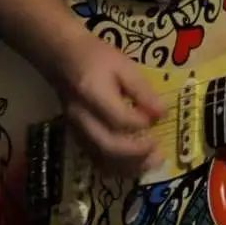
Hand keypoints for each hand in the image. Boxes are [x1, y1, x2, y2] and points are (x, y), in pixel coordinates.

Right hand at [50, 29, 165, 175]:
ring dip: (128, 166)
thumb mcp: (124, 66)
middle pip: (108, 146)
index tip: (158, 120)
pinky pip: (95, 159)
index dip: (141, 124)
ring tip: (150, 163)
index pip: (119, 119)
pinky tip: (132, 164)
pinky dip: (115, 167)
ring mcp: (76, 130)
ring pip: (100, 159)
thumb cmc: (96, 58)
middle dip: (137, 154)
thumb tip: (162, 114)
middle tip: (159, 153)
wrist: (63, 59)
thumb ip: (142, 91)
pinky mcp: (76, 137)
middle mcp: (82, 118)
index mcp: (93, 95)